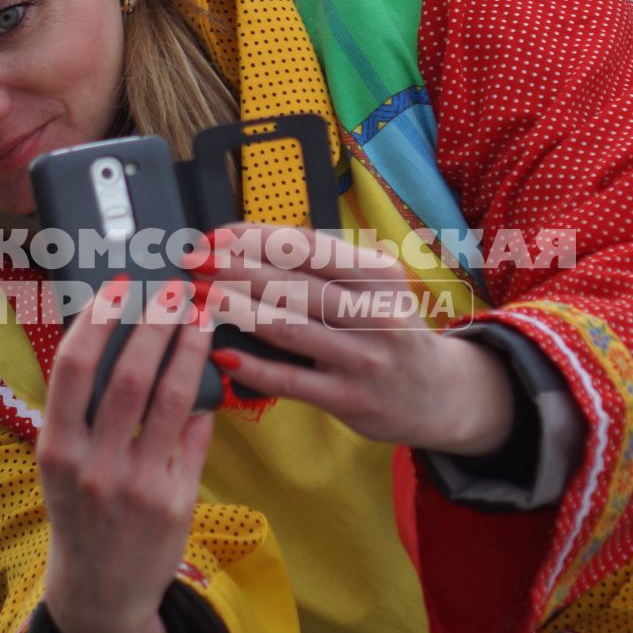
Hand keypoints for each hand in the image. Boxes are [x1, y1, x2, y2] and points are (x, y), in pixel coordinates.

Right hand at [36, 275, 215, 632]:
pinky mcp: (175, 501)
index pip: (72, 369)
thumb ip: (83, 416)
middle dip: (155, 324)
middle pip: (128, 376)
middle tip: (175, 290)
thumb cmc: (80, 515)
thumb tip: (122, 344)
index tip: (118, 286)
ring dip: (190, 350)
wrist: (100, 594)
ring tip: (202, 318)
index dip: (97, 321)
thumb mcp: (62, 468)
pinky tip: (213, 373)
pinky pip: (196, 436)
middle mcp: (93, 466)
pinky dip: (205, 402)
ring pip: (172, 400)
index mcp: (55, 449)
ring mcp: (137, 485)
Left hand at [191, 224, 516, 454]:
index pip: (309, 246)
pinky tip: (220, 352)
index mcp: (378, 275)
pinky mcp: (349, 398)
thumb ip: (325, 268)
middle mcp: (374, 312)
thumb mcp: (374, 288)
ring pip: (288, 328)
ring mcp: (363, 358)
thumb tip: (252, 243)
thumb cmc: (389, 330)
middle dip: (236, 268)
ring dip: (237, 310)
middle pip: (293, 284)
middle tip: (194, 260)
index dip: (257, 237)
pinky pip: (290, 380)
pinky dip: (252, 365)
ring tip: (201, 296)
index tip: (216, 234)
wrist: (438, 394)